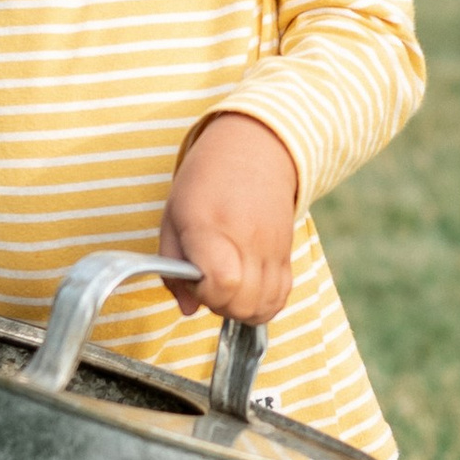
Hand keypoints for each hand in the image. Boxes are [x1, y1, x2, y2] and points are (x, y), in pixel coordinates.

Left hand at [160, 113, 298, 326]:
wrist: (253, 150)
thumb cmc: (205, 183)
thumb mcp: (173, 218)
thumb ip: (172, 268)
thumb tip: (187, 308)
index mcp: (212, 228)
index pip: (223, 283)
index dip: (206, 294)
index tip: (195, 282)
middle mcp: (248, 240)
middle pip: (244, 303)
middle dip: (221, 306)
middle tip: (208, 286)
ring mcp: (272, 248)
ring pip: (265, 306)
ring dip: (242, 309)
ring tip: (228, 290)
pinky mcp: (287, 253)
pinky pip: (281, 296)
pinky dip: (264, 304)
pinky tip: (248, 290)